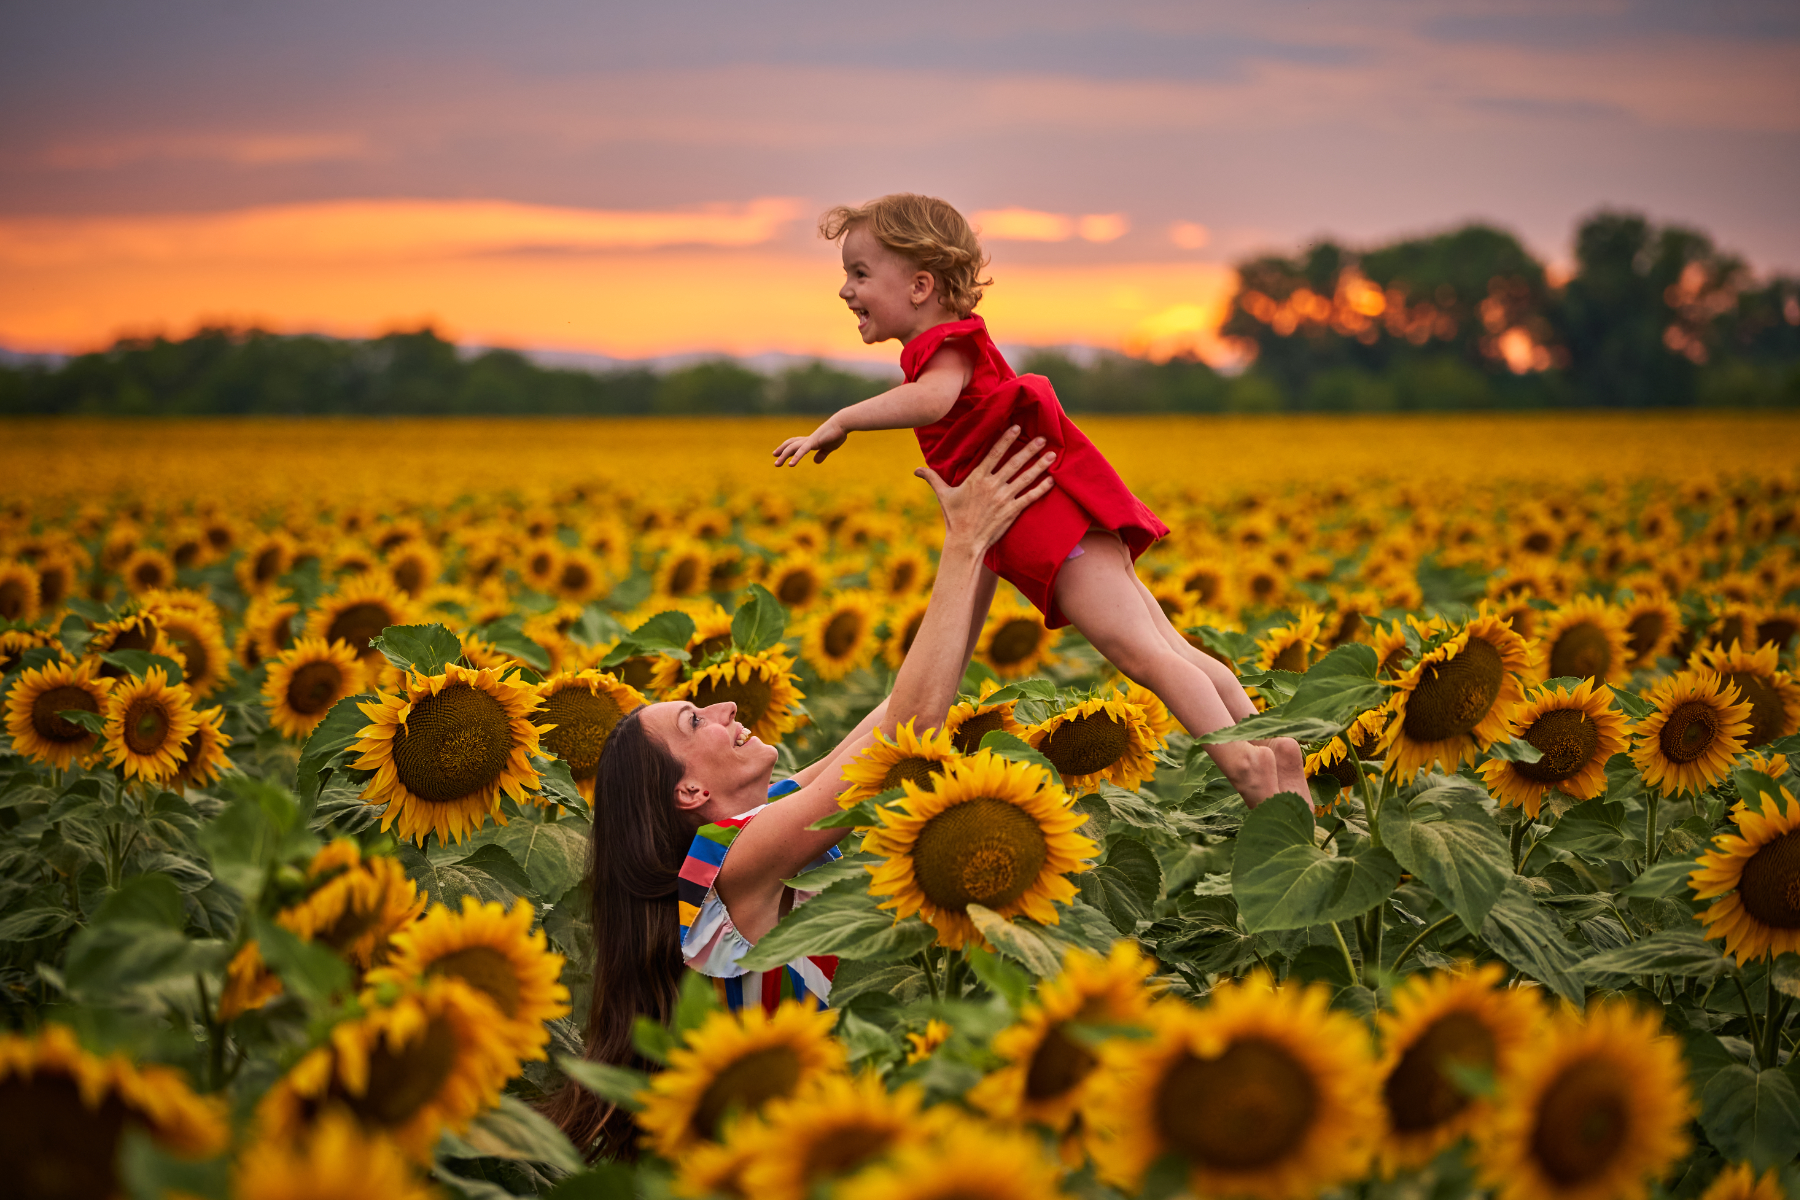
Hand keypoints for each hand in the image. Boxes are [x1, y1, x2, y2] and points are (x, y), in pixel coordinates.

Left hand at [772, 418, 847, 466]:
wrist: (843, 423)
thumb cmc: (838, 433)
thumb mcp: (829, 447)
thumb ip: (822, 454)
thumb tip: (815, 461)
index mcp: (811, 440)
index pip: (796, 444)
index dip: (787, 448)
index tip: (779, 453)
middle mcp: (808, 439)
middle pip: (791, 444)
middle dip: (782, 450)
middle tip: (774, 456)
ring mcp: (810, 440)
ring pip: (792, 448)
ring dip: (783, 456)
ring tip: (777, 464)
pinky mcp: (813, 442)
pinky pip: (802, 451)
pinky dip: (795, 458)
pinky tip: (790, 465)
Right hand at [915, 426, 1054, 552]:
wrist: (965, 542)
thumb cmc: (954, 518)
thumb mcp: (943, 495)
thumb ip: (932, 479)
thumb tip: (916, 470)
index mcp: (977, 478)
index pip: (994, 454)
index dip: (1006, 439)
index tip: (1017, 427)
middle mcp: (992, 485)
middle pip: (1014, 462)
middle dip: (1029, 448)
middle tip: (1043, 437)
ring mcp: (1004, 498)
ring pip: (1026, 477)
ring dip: (1040, 465)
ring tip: (1052, 454)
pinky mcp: (1012, 511)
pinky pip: (1029, 497)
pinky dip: (1041, 488)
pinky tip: (1052, 480)